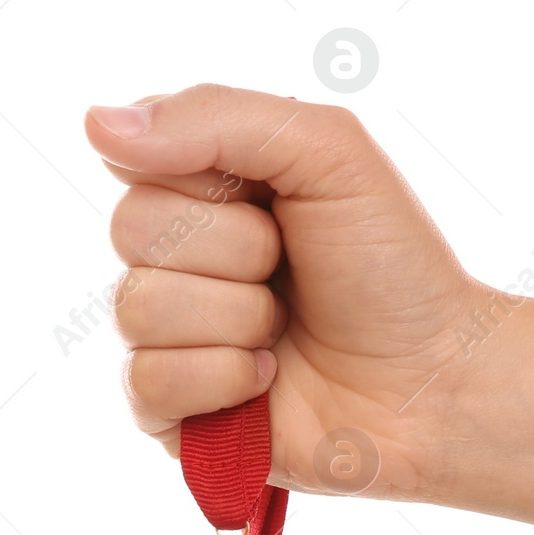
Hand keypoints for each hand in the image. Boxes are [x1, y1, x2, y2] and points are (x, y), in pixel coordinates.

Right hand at [85, 84, 492, 499]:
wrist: (437, 379)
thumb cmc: (395, 270)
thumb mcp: (329, 153)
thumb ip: (216, 116)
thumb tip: (96, 123)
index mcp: (206, 192)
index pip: (139, 160)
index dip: (214, 185)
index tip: (279, 205)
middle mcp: (180, 264)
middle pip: (130, 232)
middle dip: (232, 251)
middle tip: (290, 272)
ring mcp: (175, 343)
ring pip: (136, 310)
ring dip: (236, 318)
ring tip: (287, 331)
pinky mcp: (179, 418)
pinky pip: (145, 385)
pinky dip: (221, 379)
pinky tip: (270, 382)